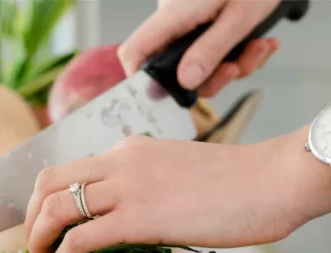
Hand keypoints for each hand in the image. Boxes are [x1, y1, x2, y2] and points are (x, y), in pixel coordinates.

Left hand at [24, 127, 330, 252]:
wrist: (271, 180)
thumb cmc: (233, 182)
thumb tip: (117, 216)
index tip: (43, 224)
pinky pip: (83, 236)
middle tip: (32, 245)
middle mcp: (118, 162)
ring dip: (38, 238)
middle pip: (47, 183)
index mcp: (126, 150)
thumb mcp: (172, 169)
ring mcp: (127, 188)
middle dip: (29, 217)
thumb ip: (139, 184)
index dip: (44, 199)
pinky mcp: (139, 217)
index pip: (66, 170)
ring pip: (56, 207)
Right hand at [118, 0, 280, 96]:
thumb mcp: (240, 16)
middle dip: (212, 77)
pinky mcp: (203, 25)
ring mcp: (188, 24)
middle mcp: (174, 21)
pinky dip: (238, 54)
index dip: (139, 79)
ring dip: (233, 65)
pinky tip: (258, 42)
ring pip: (198, 64)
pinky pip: (211, 52)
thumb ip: (211, 49)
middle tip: (237, 68)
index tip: (164, 96)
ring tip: (259, 47)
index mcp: (173, 15)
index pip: (135, 51)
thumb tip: (186, 81)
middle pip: (173, 68)